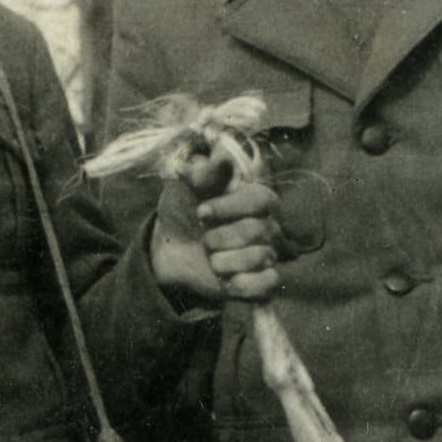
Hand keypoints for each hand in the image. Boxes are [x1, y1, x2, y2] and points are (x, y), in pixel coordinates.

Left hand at [151, 160, 285, 306]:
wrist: (171, 250)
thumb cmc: (184, 211)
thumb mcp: (186, 188)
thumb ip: (203, 173)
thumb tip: (220, 157)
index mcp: (258, 199)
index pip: (260, 200)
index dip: (229, 207)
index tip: (201, 213)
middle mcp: (270, 226)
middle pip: (257, 231)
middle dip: (219, 238)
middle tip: (204, 240)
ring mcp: (268, 255)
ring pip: (259, 258)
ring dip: (224, 262)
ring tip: (212, 260)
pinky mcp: (263, 283)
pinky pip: (267, 284)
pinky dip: (241, 284)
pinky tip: (225, 280)